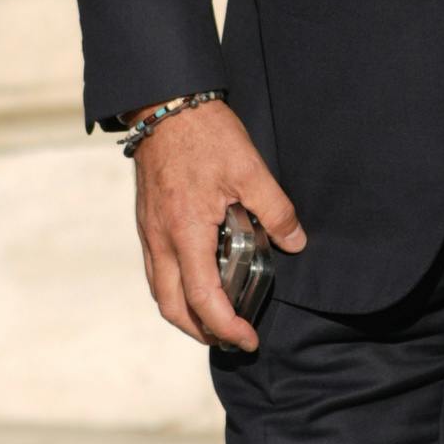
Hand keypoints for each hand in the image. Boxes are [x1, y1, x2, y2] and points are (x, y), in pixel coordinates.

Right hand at [129, 100, 304, 351]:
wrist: (165, 105)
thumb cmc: (206, 134)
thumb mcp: (251, 169)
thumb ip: (275, 210)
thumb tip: (295, 242)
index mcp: (186, 232)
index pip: (203, 299)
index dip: (227, 327)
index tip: (249, 339)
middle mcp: (161, 239)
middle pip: (171, 307)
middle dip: (201, 332)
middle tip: (233, 339)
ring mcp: (149, 232)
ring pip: (159, 291)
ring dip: (185, 313)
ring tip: (217, 319)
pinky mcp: (147, 222)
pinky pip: (156, 270)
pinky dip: (175, 289)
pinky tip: (198, 282)